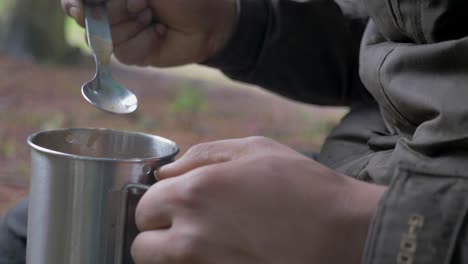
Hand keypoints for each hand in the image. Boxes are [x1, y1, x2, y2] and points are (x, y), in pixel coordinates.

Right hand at [61, 0, 236, 65]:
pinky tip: (159, 34)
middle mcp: (110, 10)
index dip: (74, 3)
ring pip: (102, 38)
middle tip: (144, 5)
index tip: (78, 6)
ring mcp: (120, 33)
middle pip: (86, 17)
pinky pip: (123, 53)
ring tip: (153, 17)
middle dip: (117, 11)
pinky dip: (144, 42)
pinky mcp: (133, 53)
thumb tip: (81, 2)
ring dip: (133, 26)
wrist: (210, 22)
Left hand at [131, 136, 386, 263]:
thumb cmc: (300, 184)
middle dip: (157, 235)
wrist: (344, 232)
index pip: (143, 207)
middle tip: (185, 228)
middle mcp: (190, 237)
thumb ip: (199, 155)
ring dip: (171, 257)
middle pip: (141, 247)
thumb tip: (164, 171)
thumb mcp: (252, 149)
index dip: (158, 204)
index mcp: (193, 194)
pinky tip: (222, 254)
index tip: (175, 204)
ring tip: (203, 243)